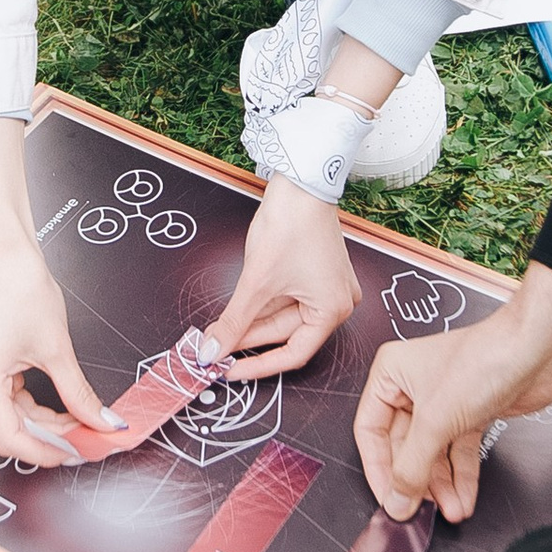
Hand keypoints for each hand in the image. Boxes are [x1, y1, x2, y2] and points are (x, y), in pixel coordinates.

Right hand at [0, 237, 112, 465]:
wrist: (6, 256)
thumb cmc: (21, 289)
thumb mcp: (57, 349)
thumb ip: (79, 393)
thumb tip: (100, 420)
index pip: (11, 438)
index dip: (46, 452)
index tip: (77, 452)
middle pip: (11, 430)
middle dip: (51, 438)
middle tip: (87, 438)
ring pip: (13, 418)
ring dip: (46, 424)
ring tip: (80, 422)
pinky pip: (11, 401)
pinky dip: (36, 408)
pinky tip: (62, 408)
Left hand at [211, 178, 361, 376]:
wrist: (300, 183)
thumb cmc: (293, 222)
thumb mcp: (257, 281)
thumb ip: (234, 321)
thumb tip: (214, 349)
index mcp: (333, 310)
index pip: (293, 353)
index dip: (258, 365)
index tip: (231, 369)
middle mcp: (337, 301)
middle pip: (286, 334)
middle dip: (249, 338)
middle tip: (217, 345)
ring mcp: (327, 286)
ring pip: (283, 316)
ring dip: (252, 321)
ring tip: (222, 326)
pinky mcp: (315, 273)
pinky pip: (287, 299)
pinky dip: (263, 304)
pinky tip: (239, 309)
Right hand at [355, 264, 551, 522]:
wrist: (537, 352)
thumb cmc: (485, 361)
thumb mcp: (435, 421)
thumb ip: (411, 467)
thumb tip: (396, 501)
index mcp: (391, 374)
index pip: (370, 431)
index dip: (379, 469)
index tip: (389, 498)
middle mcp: (414, 386)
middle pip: (403, 447)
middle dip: (416, 481)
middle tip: (419, 510)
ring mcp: (444, 401)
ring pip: (433, 453)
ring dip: (442, 485)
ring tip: (450, 510)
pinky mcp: (471, 413)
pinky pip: (459, 452)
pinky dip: (462, 476)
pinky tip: (464, 498)